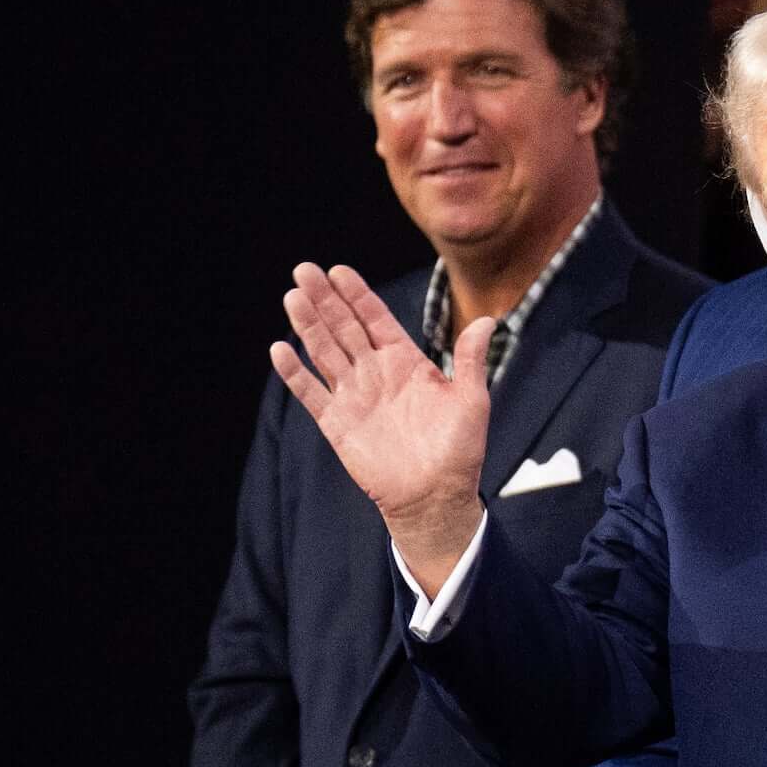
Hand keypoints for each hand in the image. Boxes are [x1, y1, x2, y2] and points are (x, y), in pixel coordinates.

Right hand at [271, 263, 490, 591]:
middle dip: (324, 299)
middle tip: (303, 270)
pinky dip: (295, 374)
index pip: (375, 318)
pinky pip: (312, 394)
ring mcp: (354, 396)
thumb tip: (487, 321)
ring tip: (292, 297)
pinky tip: (279, 350)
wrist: (436, 496)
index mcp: (405, 362)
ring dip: (307, 325)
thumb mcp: (471, 400)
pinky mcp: (338, 423)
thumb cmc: (459, 450)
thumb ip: (470, 360)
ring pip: (325, 352)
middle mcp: (376, 373)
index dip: (357, 295)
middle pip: (344, 327)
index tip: (338, 270)